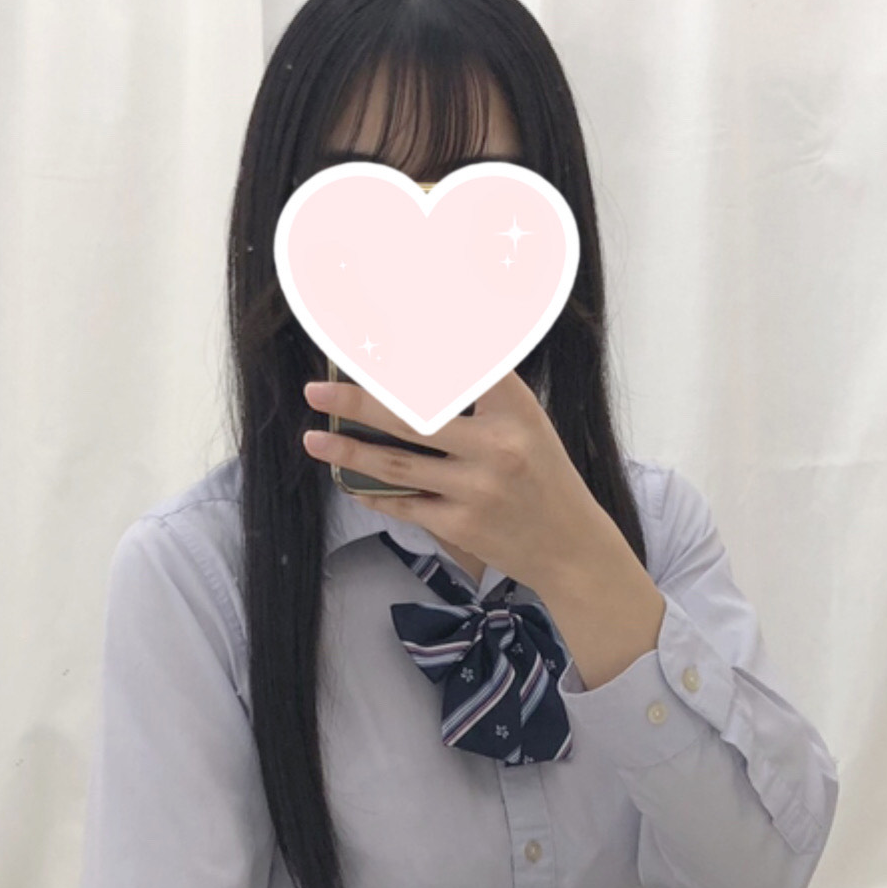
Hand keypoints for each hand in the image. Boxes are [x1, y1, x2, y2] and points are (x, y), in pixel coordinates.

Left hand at [300, 369, 613, 592]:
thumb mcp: (528, 423)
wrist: (571, 547)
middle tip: (317, 391)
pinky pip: (404, 505)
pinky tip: (349, 482)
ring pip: (396, 465)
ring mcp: (476, 490)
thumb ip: (483, 397)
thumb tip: (419, 370)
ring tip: (315, 439)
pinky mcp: (460, 527)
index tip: (371, 340)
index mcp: (515, 409)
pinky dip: (372, 492)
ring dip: (349, 452)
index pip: (458, 369)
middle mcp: (496, 446)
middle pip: (411, 418)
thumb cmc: (544, 477)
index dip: (415, 352)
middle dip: (356, 403)